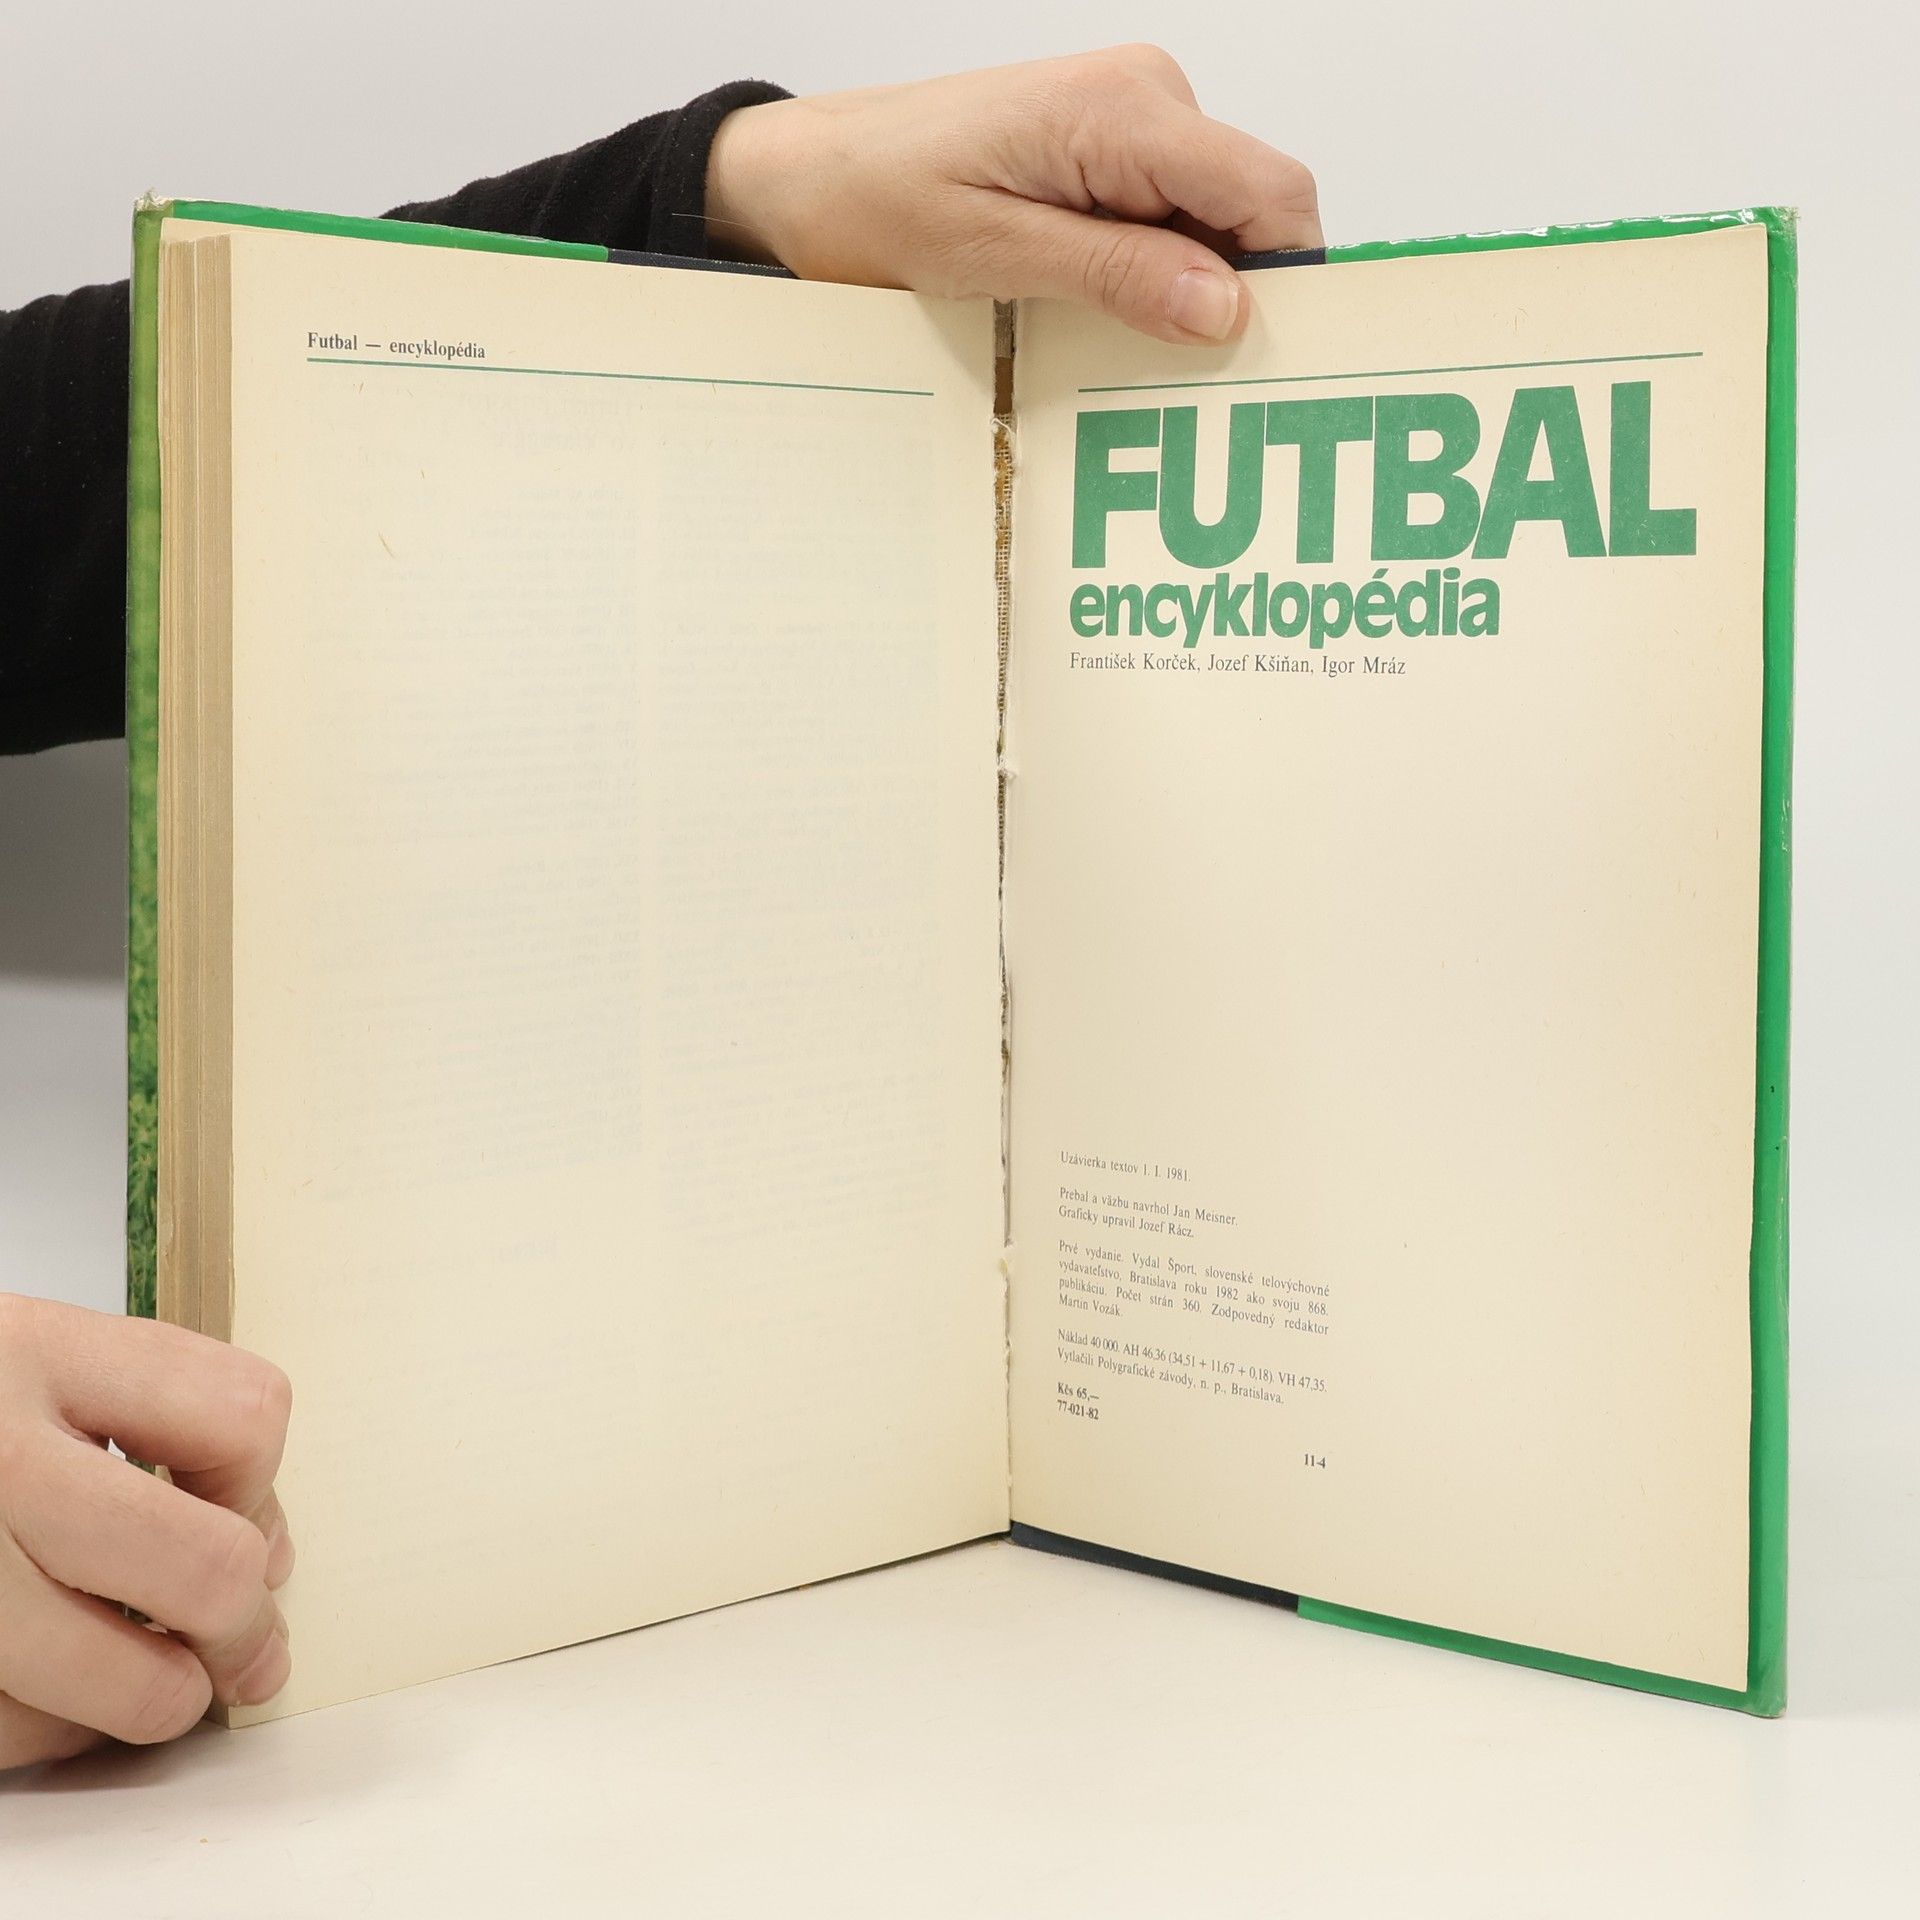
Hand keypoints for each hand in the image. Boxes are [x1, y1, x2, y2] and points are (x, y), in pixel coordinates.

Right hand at [0, 1294, 294, 1769]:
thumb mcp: (23, 1351)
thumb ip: (145, 1415)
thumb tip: (266, 1553)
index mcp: (34, 1353)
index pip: (241, 1417)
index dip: (261, 1480)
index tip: (238, 1508)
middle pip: (207, 1566)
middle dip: (243, 1627)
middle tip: (241, 1648)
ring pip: (124, 1685)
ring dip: (160, 1698)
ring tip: (154, 1679)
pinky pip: (18, 1737)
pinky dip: (54, 1732)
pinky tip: (49, 1694)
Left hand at [705, 46, 1321, 345]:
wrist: (806, 171)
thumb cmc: (874, 201)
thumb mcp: (992, 253)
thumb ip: (1117, 276)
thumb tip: (1228, 309)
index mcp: (1124, 111)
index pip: (1270, 194)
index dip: (1285, 284)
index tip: (1263, 369)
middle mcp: (1146, 97)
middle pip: (1252, 211)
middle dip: (1235, 299)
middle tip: (1188, 389)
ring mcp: (1132, 119)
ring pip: (1216, 223)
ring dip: (1188, 295)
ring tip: (1124, 357)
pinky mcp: (1109, 147)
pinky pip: (1170, 217)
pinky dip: (1156, 276)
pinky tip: (1106, 319)